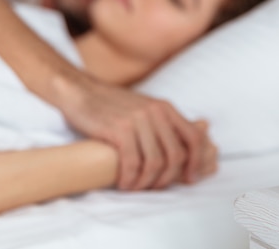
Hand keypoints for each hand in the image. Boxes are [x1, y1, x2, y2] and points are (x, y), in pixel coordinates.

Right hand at [55, 75, 207, 190]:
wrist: (82, 92)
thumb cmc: (112, 106)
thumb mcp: (145, 109)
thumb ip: (163, 126)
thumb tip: (183, 152)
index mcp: (166, 108)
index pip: (194, 138)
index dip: (196, 162)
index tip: (189, 179)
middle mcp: (156, 112)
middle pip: (176, 155)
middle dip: (168, 178)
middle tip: (154, 187)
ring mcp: (138, 119)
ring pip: (155, 162)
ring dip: (147, 182)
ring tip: (136, 187)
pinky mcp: (119, 128)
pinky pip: (132, 163)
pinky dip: (130, 179)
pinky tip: (124, 183)